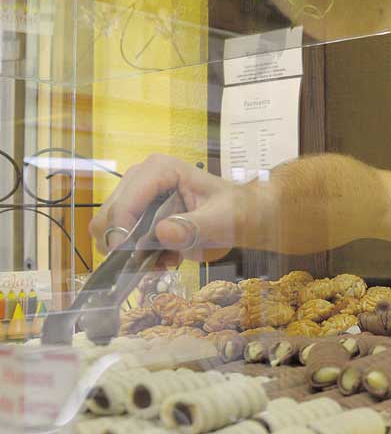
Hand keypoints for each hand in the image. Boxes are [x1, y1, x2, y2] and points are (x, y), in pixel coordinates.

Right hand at [90, 154, 243, 265]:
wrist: (241, 215)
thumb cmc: (234, 210)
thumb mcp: (221, 220)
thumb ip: (194, 227)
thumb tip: (162, 232)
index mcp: (160, 169)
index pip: (125, 204)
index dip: (121, 233)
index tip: (131, 259)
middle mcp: (140, 177)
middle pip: (108, 217)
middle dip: (125, 246)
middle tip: (154, 263)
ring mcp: (135, 195)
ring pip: (107, 230)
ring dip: (130, 252)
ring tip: (165, 259)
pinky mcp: (136, 212)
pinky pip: (118, 238)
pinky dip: (136, 254)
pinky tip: (165, 258)